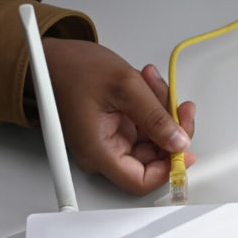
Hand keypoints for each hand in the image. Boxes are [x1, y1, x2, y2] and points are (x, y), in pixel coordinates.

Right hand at [41, 38, 195, 195]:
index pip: (139, 181)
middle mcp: (102, 151)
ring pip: (151, 138)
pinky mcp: (114, 128)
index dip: (168, 169)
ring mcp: (109, 140)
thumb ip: (155, 116)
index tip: (185, 150)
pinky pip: (143, 125)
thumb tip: (178, 140)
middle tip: (179, 105)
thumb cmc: (73, 69)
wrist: (53, 57)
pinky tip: (146, 84)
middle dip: (170, 129)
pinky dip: (151, 105)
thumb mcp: (124, 86)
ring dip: (160, 110)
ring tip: (152, 82)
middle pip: (151, 158)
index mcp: (98, 150)